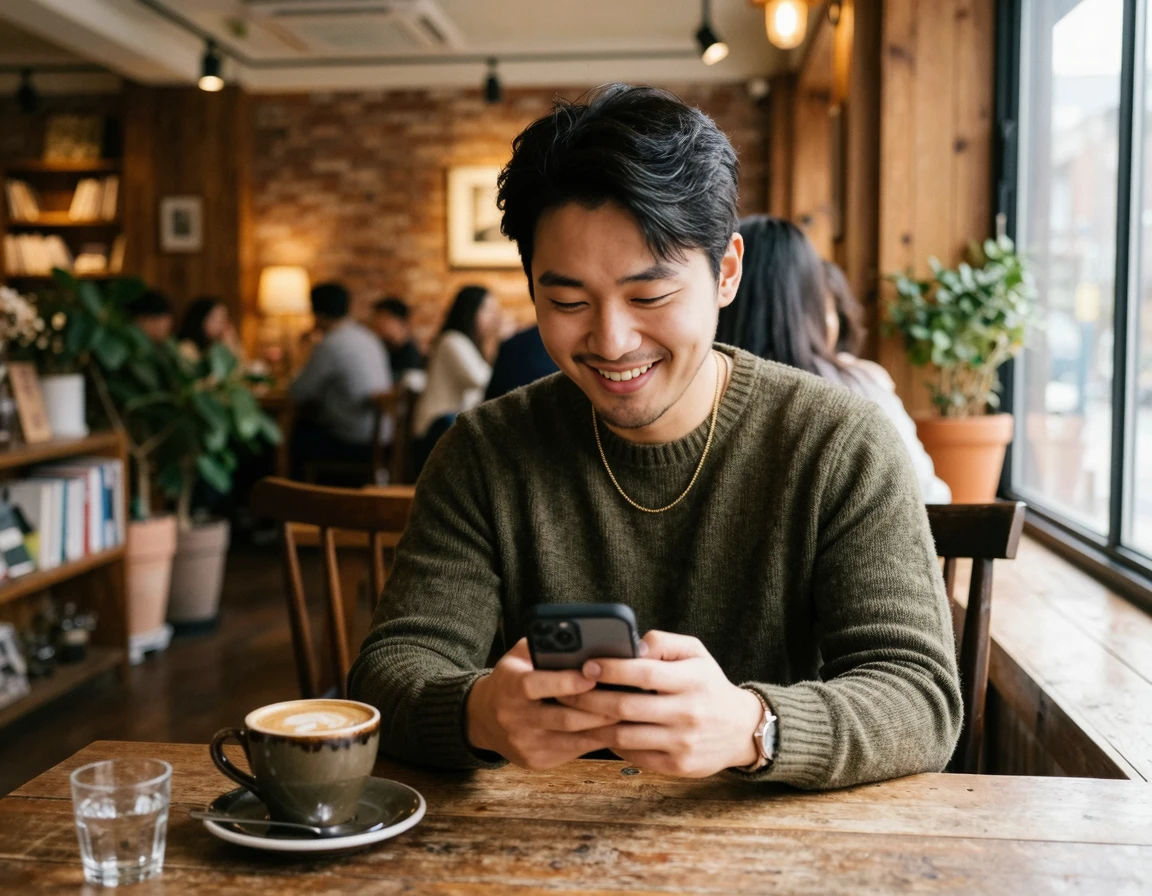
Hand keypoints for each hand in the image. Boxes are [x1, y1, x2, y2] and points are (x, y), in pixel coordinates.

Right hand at [465, 639, 615, 770]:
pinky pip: (573, 751)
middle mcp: (514, 718)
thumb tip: (584, 638)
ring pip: (572, 738)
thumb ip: (545, 646)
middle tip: (626, 698)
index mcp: (508, 687)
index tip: (592, 675)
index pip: (535, 685)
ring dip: (603, 727)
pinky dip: (596, 740)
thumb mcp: (519, 657)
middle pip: (562, 717)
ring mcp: (526, 744)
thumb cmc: (512, 679)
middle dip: (597, 709)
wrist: (484, 718)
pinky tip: (615, 730)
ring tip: (629, 714)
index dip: (565, 682)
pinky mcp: (536, 761)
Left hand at [557, 631, 763, 777]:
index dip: (611, 669)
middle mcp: (688, 713)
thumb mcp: (695, 653)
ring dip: (593, 724)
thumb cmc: (708, 684)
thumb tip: (630, 646)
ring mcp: (682, 743)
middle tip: (564, 690)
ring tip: (572, 713)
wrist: (742, 729)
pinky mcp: (677, 766)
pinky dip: (612, 744)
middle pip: (626, 707)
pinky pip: (634, 756)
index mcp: (691, 681)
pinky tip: (598, 731)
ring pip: (624, 735)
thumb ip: (662, 642)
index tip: (587, 665)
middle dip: (589, 699)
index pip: (644, 673)